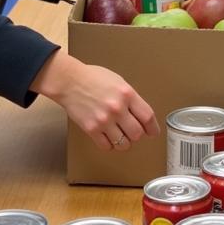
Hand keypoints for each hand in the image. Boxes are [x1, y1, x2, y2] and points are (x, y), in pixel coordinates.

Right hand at [31, 51, 159, 152]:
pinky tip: (108, 138)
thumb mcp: (119, 82)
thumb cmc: (94, 78)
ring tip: (121, 136)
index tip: (153, 132)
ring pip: (123, 143)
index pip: (147, 116)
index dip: (153, 127)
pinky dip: (110, 145)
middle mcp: (118, 108)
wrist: (70, 81)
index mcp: (127, 94)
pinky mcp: (91, 129)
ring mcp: (104, 120)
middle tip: (134, 133)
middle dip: (138, 135)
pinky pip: (106, 146)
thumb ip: (130, 98)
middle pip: (137, 133)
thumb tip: (140, 114)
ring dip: (124, 142)